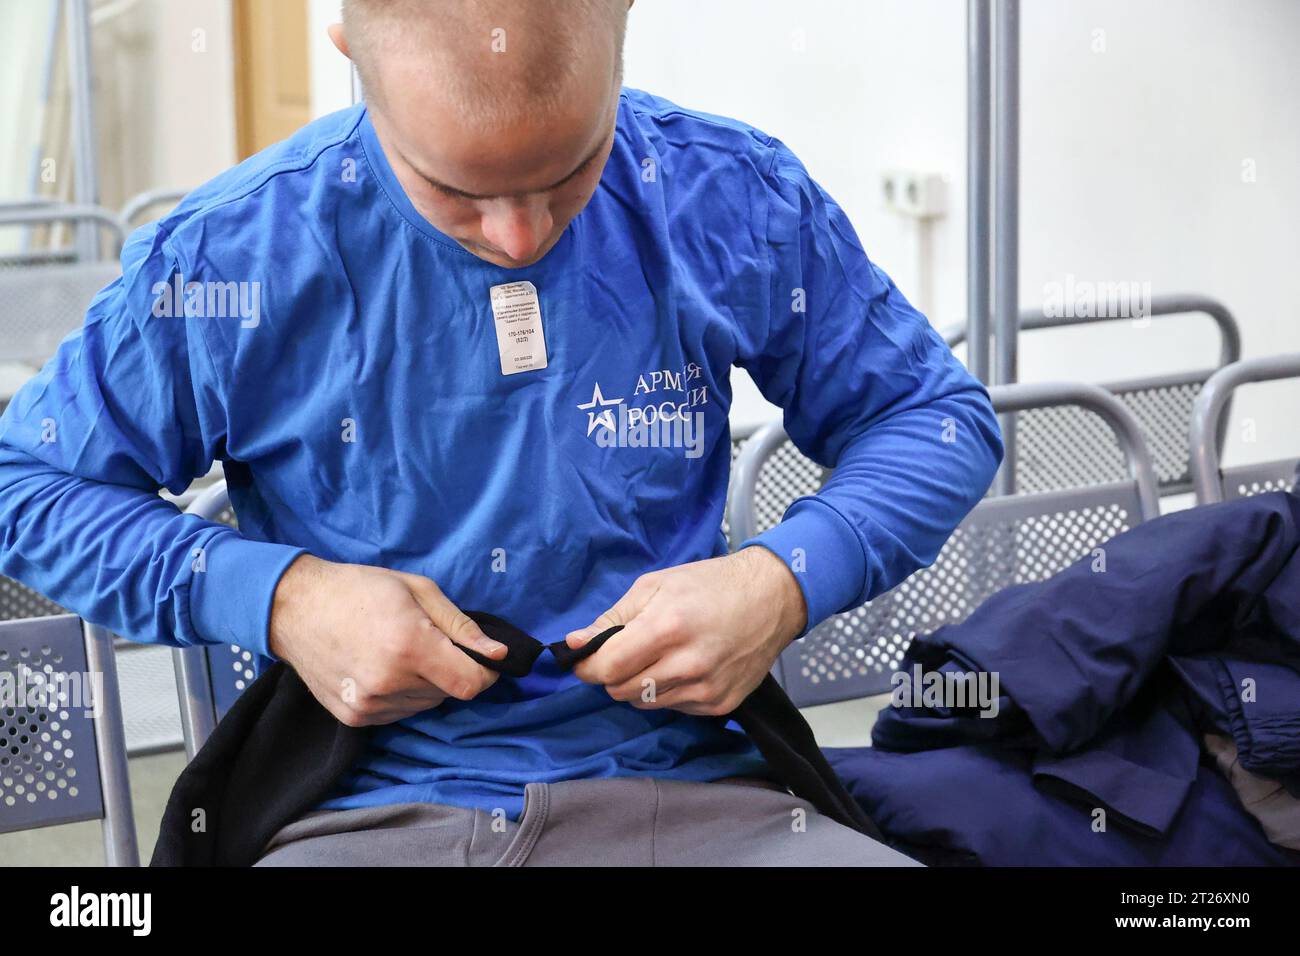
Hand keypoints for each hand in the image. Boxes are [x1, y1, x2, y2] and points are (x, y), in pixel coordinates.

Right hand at [268, 555, 506, 725]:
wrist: (295, 607)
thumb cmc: (361, 589)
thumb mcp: (419, 591)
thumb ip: (462, 626)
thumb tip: (499, 654)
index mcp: (410, 646)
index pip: (470, 683)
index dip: (484, 672)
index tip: (481, 657)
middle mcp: (389, 682)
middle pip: (448, 692)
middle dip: (449, 669)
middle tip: (425, 640)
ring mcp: (369, 704)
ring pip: (425, 704)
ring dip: (425, 683)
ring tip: (398, 651)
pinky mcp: (354, 717)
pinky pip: (399, 712)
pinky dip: (402, 694)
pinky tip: (381, 667)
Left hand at [565, 547, 807, 715]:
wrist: (771, 598)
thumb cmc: (710, 584)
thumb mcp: (655, 585)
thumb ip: (612, 618)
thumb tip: (575, 644)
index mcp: (666, 628)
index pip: (607, 669)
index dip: (587, 667)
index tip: (584, 659)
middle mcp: (687, 665)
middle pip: (621, 691)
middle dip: (613, 674)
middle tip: (626, 652)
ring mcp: (705, 690)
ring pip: (645, 703)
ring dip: (640, 684)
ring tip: (660, 656)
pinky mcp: (720, 705)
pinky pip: (674, 707)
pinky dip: (668, 691)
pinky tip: (684, 666)